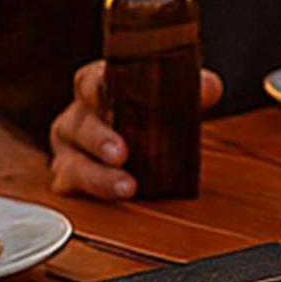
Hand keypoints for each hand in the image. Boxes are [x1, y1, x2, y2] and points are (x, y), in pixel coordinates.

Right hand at [50, 60, 223, 198]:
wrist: (146, 151)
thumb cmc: (152, 119)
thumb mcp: (173, 100)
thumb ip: (193, 90)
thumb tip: (209, 88)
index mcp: (96, 90)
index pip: (90, 82)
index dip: (97, 87)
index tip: (106, 92)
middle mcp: (78, 120)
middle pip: (81, 125)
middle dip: (100, 139)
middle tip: (121, 153)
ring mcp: (70, 152)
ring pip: (75, 164)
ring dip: (100, 176)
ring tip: (127, 186)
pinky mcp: (71, 181)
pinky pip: (74, 190)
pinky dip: (94, 194)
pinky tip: (115, 199)